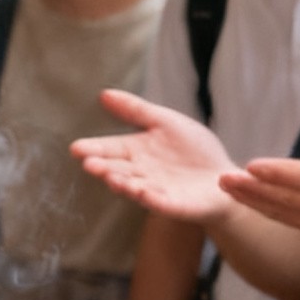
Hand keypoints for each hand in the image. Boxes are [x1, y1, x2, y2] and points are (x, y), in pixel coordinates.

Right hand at [72, 90, 238, 223]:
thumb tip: (103, 94)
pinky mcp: (173, 206)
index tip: (76, 148)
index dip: (94, 149)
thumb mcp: (165, 122)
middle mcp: (140, 172)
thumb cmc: (193, 150)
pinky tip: (143, 192)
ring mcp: (155, 190)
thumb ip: (136, 111)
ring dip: (122, 184)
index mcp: (135, 151)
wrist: (223, 177)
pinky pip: (160, 203)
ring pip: (134, 187)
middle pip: (117, 169)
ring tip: (112, 178)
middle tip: (90, 164)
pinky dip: (151, 199)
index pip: (110, 149)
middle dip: (103, 168)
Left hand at [221, 97, 299, 249]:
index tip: (251, 165)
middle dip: (254, 190)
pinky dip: (270, 213)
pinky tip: (249, 201)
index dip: (279, 173)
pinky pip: (295, 224)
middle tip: (223, 178)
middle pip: (291, 200)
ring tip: (227, 187)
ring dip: (255, 202)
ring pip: (288, 214)